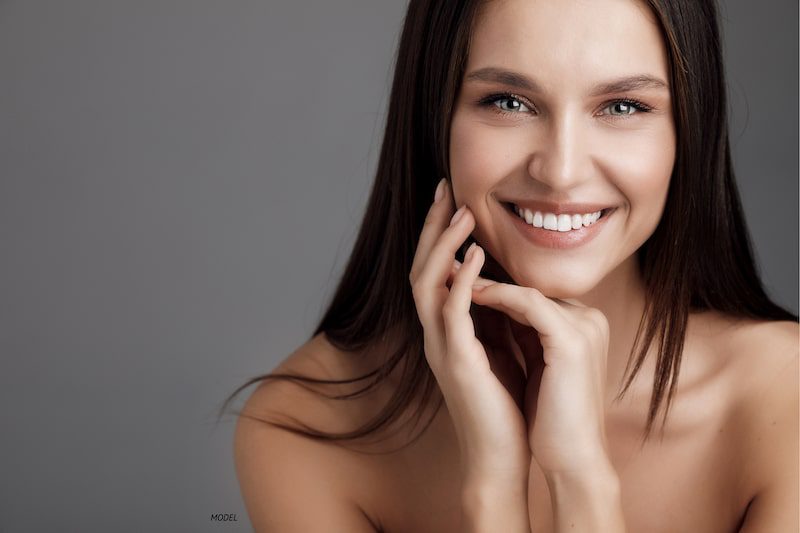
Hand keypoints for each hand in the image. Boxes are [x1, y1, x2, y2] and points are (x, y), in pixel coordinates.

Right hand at [409, 179, 529, 486]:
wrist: (500, 458)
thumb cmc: (505, 407)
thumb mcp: (501, 351)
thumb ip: (496, 318)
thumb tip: (508, 286)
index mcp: (447, 330)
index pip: (436, 271)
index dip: (442, 234)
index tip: (456, 200)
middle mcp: (436, 333)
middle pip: (422, 267)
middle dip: (433, 227)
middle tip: (445, 189)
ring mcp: (441, 347)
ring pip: (428, 282)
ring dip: (443, 244)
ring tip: (462, 212)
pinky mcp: (456, 362)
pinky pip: (451, 313)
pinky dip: (460, 280)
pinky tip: (475, 256)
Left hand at [470, 277, 612, 475]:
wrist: (573, 459)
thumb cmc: (551, 420)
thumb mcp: (538, 365)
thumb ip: (526, 334)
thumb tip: (496, 308)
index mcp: (583, 326)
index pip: (533, 295)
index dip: (496, 286)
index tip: (461, 278)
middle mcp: (589, 319)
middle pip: (531, 286)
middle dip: (488, 276)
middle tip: (451, 263)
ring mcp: (584, 326)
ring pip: (527, 289)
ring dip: (485, 280)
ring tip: (452, 272)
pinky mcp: (571, 339)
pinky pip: (526, 303)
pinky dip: (495, 295)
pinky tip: (468, 292)